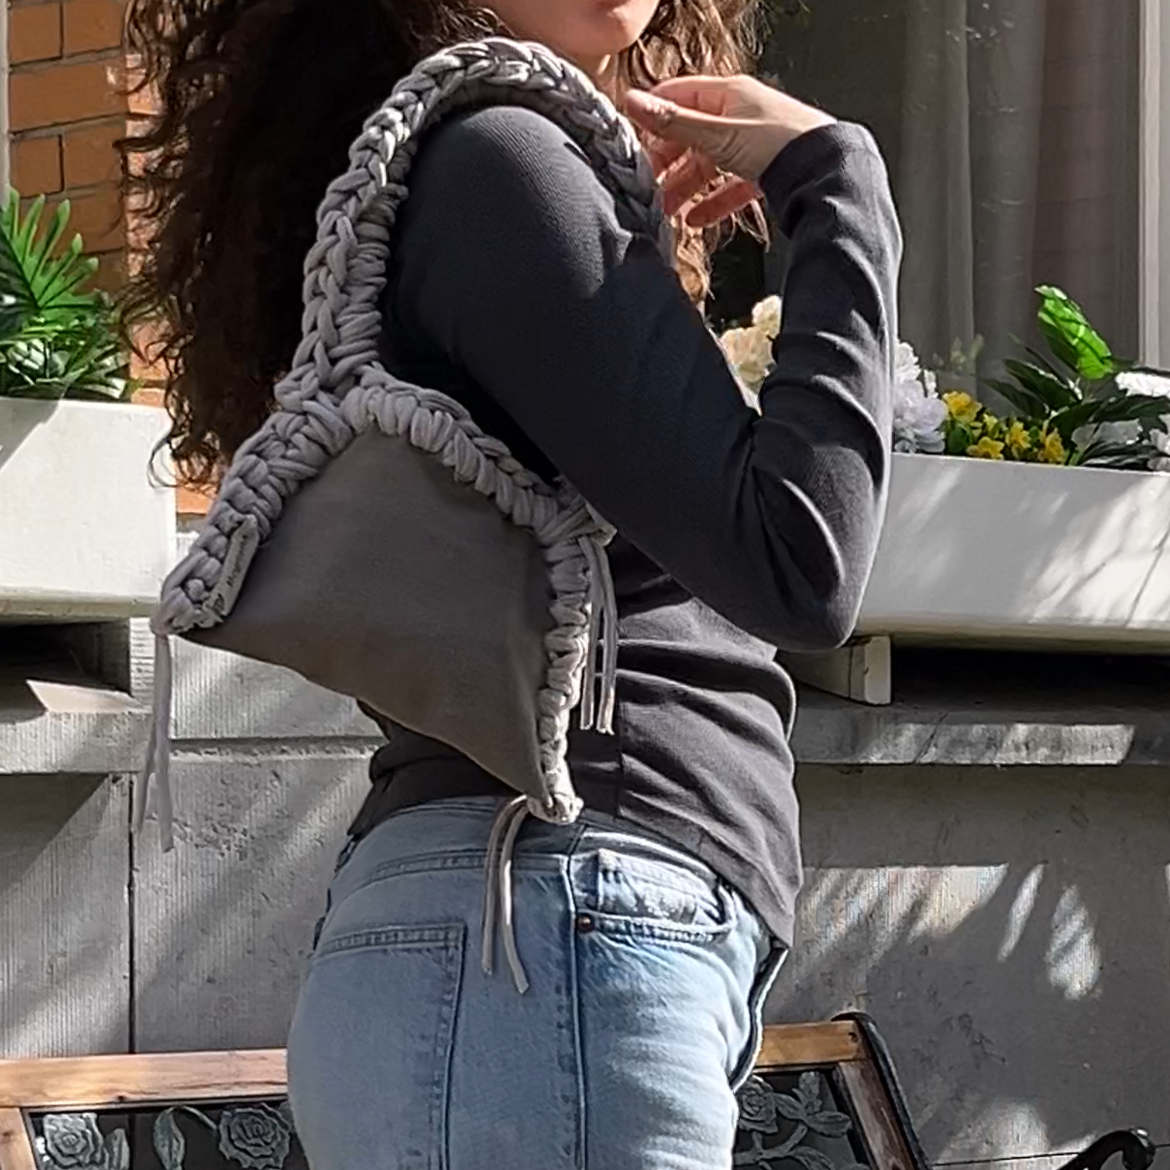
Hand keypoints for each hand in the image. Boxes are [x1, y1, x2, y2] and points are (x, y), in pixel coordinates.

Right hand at [624, 76, 834, 226]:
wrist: (827, 173)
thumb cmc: (780, 143)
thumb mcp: (717, 134)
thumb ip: (673, 123)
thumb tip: (633, 102)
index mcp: (728, 95)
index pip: (678, 97)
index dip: (652, 118)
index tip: (632, 142)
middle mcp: (739, 116)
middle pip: (690, 135)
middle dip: (666, 162)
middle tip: (645, 183)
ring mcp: (752, 145)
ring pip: (708, 165)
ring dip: (684, 188)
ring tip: (665, 209)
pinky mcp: (763, 172)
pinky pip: (728, 187)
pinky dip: (711, 203)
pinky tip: (696, 220)